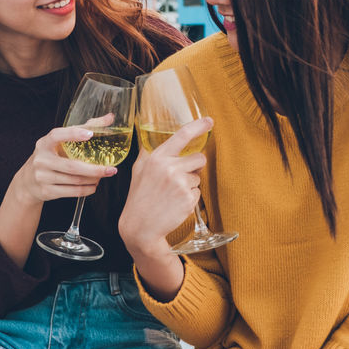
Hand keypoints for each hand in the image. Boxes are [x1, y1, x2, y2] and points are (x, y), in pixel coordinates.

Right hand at [9, 113, 118, 205]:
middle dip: (94, 169)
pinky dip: (87, 190)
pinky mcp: (46, 191)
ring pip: (74, 180)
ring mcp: (42, 177)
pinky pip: (72, 192)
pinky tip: (94, 186)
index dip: (73, 134)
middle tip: (112, 169)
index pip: (57, 135)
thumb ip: (84, 128)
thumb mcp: (60, 142)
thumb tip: (110, 118)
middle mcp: (41, 160)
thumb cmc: (51, 156)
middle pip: (72, 166)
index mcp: (44, 143)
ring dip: (93, 180)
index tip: (90, 134)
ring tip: (103, 176)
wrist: (28, 181)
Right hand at [118, 116, 212, 257]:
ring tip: (172, 194)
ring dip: (190, 184)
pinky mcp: (189, 199)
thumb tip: (155, 139)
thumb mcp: (139, 170)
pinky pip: (198, 192)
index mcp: (157, 158)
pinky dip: (190, 198)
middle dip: (195, 166)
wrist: (140, 228)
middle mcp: (170, 168)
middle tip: (180, 178)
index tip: (209, 121)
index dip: (198, 126)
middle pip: (199, 158)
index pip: (182, 135)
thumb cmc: (139, 198)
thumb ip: (149, 154)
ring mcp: (180, 184)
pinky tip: (175, 204)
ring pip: (198, 177)